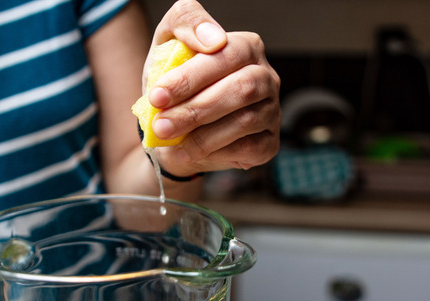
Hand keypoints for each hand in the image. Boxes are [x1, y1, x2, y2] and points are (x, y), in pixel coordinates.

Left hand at [145, 0, 280, 175]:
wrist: (173, 130)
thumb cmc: (175, 84)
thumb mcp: (168, 44)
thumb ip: (186, 21)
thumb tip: (214, 39)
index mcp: (247, 47)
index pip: (226, 55)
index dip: (190, 77)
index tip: (157, 96)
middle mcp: (267, 77)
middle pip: (242, 89)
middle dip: (196, 109)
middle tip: (161, 124)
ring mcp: (272, 111)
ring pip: (245, 121)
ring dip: (201, 134)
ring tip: (168, 138)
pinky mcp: (269, 143)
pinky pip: (248, 148)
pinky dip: (214, 152)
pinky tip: (190, 151)